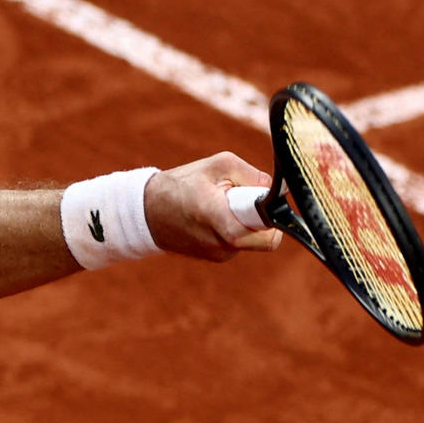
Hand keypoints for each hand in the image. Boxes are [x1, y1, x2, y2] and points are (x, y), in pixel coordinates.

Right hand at [144, 153, 285, 259]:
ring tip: (223, 205)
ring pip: (254, 240)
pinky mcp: (217, 257)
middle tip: (246, 200)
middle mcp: (222, 244)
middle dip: (264, 219)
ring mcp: (219, 255)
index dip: (273, 214)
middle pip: (268, 239)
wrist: (146, 212)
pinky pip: (240, 242)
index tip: (264, 199)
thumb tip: (277, 189)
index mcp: (220, 219)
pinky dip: (236, 228)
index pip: (268, 232)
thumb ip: (252, 175)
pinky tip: (215, 216)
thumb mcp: (218, 165)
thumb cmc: (182, 184)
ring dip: (247, 223)